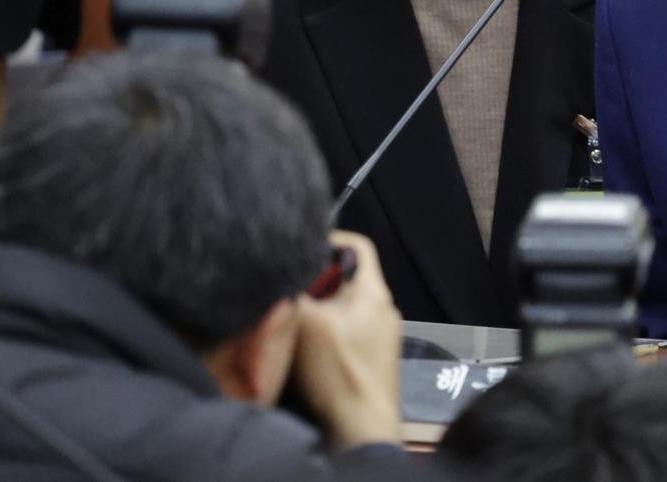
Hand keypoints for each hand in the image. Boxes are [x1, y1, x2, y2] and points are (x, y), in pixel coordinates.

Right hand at [290, 231, 402, 449]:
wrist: (363, 426)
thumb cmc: (338, 369)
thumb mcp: (307, 322)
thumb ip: (296, 290)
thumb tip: (283, 271)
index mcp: (374, 290)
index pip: (358, 245)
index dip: (328, 241)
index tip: (299, 250)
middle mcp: (384, 307)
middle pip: (347, 279)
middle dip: (316, 282)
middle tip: (287, 291)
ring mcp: (383, 335)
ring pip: (345, 307)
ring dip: (319, 310)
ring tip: (292, 320)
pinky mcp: (375, 359)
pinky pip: (349, 332)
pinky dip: (327, 333)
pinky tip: (306, 348)